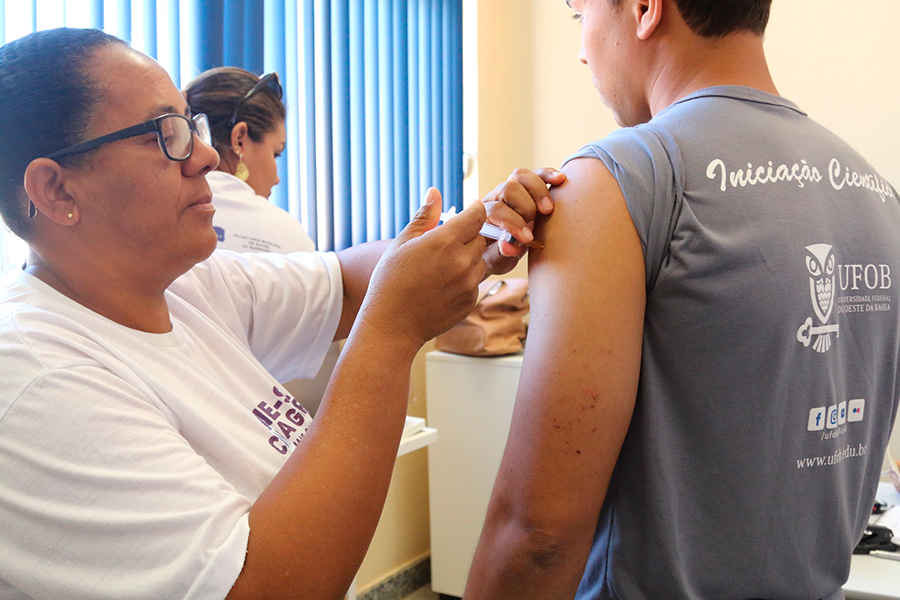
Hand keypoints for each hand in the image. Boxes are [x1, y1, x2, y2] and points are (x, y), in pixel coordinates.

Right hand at [357, 188, 486, 352]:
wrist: (392, 325)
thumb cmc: (391, 282)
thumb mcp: (402, 243)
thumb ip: (424, 217)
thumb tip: (435, 192)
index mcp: (444, 242)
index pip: (477, 216)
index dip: (475, 210)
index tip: (469, 210)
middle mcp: (462, 262)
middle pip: (481, 238)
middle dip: (469, 236)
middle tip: (447, 242)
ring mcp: (469, 284)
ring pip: (480, 261)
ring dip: (468, 258)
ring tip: (441, 266)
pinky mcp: (470, 302)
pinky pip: (475, 282)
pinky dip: (465, 279)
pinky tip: (442, 285)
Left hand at [483, 167, 566, 274]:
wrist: (497, 250)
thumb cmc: (495, 255)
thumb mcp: (495, 260)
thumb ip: (501, 254)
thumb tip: (509, 246)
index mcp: (484, 216)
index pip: (496, 209)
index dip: (513, 223)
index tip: (527, 238)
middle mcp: (495, 198)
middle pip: (509, 189)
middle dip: (526, 209)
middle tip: (534, 227)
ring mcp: (510, 190)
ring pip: (520, 176)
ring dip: (538, 192)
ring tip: (548, 210)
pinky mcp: (526, 187)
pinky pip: (536, 174)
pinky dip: (548, 175)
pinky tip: (560, 180)